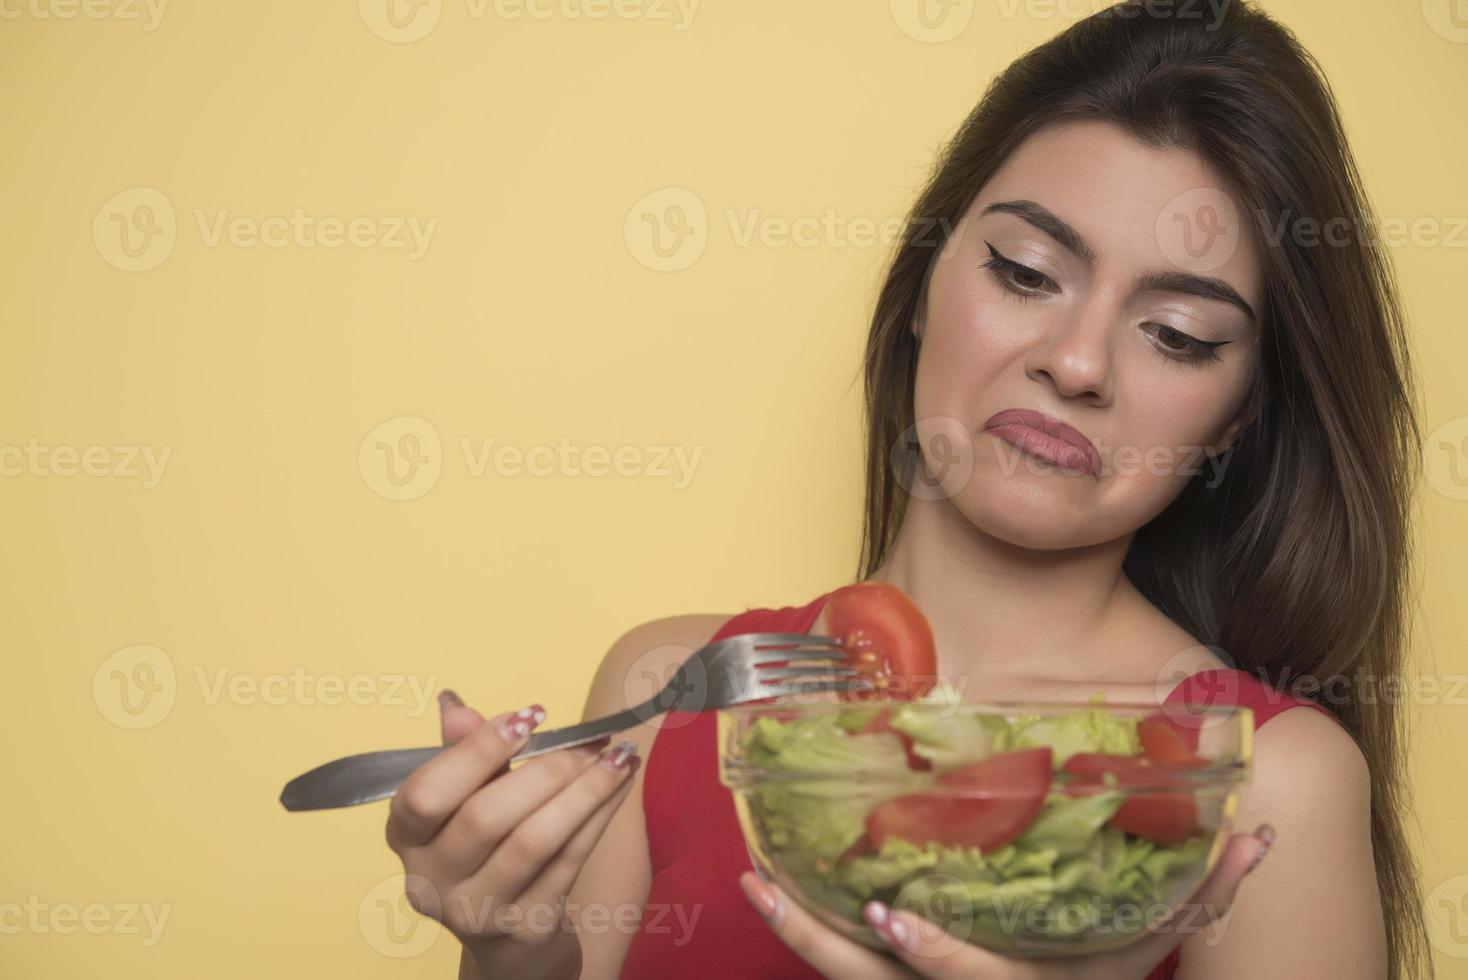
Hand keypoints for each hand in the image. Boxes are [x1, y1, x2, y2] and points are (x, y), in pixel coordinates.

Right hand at [384, 690, 639, 975]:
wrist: (509, 936)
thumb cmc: (486, 848)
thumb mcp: (465, 799)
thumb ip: (461, 755)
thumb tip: (456, 706)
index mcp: (406, 837)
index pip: (425, 794)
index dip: (477, 751)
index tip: (530, 717)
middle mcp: (430, 880)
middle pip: (484, 818)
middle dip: (544, 770)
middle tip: (587, 741)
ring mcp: (477, 910)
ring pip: (534, 841)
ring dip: (584, 790)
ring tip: (619, 756)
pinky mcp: (526, 925)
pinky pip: (569, 860)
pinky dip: (600, 815)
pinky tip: (621, 783)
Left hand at [738, 826, 1273, 978]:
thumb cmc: (1102, 978)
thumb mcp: (1152, 944)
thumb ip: (1205, 891)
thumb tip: (1257, 830)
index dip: (940, 961)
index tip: (894, 920)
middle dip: (822, 948)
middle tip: (767, 892)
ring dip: (798, 934)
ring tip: (751, 882)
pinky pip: (847, 974)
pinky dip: (810, 934)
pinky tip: (774, 889)